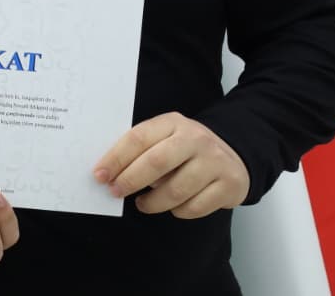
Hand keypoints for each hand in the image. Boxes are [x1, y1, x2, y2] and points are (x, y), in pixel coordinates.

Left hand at [93, 112, 248, 217]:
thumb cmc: (186, 149)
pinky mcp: (229, 185)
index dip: (116, 158)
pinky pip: (194, 207)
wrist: (234, 155)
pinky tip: (172, 206)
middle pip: (156, 163)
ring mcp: (215, 162)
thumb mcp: (165, 137)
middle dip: (130, 180)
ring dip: (153, 203)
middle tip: (115, 192)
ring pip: (176, 190)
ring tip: (143, 204)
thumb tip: (109, 173)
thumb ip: (141, 149)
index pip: (138, 138)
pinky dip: (178, 211)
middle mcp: (196, 139)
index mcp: (173, 123)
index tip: (99, 175)